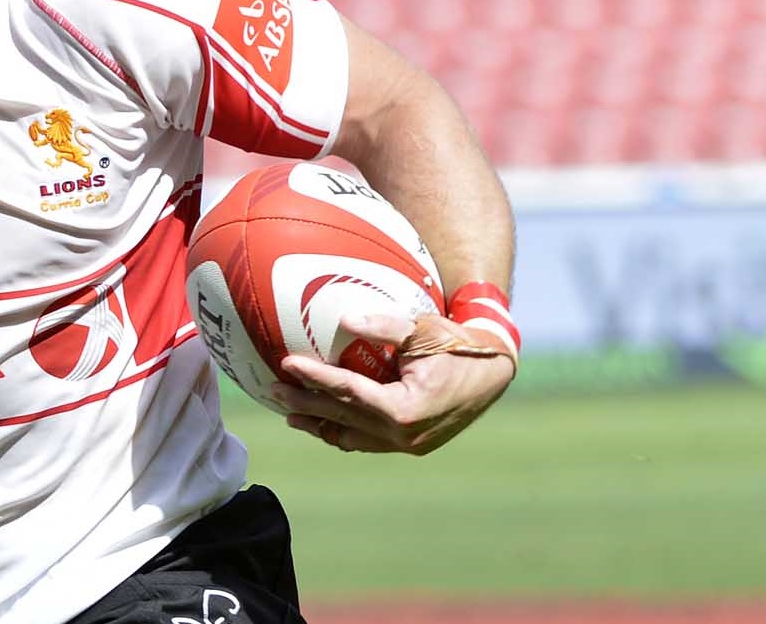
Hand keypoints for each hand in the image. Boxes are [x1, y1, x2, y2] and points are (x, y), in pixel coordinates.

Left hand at [274, 313, 516, 454]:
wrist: (492, 372)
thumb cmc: (456, 345)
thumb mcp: (423, 329)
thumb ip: (384, 326)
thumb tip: (344, 320)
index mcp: (405, 408)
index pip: (349, 392)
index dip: (316, 377)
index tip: (288, 364)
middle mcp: (404, 434)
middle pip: (343, 418)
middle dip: (305, 404)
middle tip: (272, 390)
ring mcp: (408, 444)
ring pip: (352, 437)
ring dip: (319, 425)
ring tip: (289, 415)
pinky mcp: (411, 445)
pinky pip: (368, 442)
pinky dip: (344, 433)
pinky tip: (324, 425)